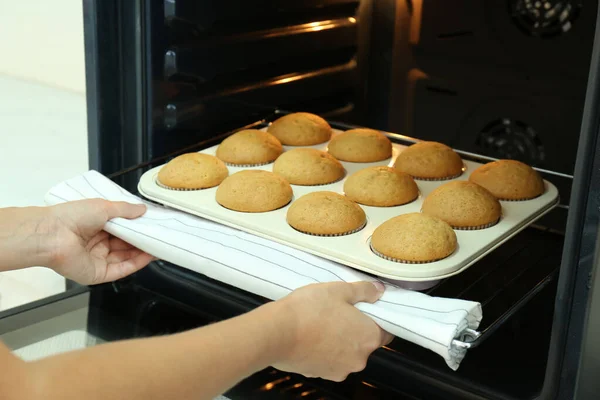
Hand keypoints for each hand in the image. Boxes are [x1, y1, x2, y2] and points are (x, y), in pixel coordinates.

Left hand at [45, 199, 154, 284]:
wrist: (52, 235)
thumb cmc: (71, 217)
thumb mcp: (103, 206)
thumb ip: (125, 209)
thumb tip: (142, 209)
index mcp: (96, 226)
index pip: (123, 229)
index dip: (138, 227)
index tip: (153, 224)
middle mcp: (97, 243)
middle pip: (126, 244)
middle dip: (142, 240)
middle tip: (160, 235)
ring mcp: (98, 259)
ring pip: (126, 257)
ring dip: (143, 252)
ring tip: (159, 244)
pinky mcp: (98, 274)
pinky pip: (121, 269)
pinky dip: (136, 263)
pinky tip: (149, 256)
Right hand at [272, 281, 392, 381]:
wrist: (276, 332)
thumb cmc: (308, 311)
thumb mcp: (338, 290)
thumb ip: (363, 291)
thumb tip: (377, 290)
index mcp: (368, 337)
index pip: (386, 331)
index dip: (376, 319)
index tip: (365, 310)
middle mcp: (358, 359)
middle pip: (364, 342)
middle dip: (354, 328)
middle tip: (338, 311)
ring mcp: (339, 370)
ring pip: (346, 352)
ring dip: (338, 340)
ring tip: (320, 322)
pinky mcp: (320, 374)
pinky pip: (328, 360)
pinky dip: (323, 349)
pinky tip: (311, 334)